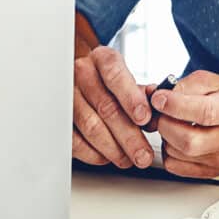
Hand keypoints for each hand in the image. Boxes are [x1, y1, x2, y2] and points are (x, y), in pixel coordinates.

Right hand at [71, 45, 157, 169]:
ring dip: (113, 148)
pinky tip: (107, 156)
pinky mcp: (60, 117)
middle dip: (128, 135)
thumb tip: (158, 109)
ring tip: (128, 159)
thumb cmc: (109, 83)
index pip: (115, 74)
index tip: (144, 118)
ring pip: (90, 126)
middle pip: (105, 106)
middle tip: (143, 154)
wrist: (81, 81)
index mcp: (102, 59)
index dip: (131, 98)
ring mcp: (68, 95)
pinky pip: (75, 140)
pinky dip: (93, 153)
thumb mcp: (127, 79)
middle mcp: (82, 74)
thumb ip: (143, 94)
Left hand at [151, 71, 218, 178]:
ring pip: (179, 154)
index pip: (204, 113)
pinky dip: (169, 151)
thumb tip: (162, 96)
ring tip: (173, 123)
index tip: (159, 98)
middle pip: (189, 141)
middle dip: (166, 124)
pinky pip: (176, 167)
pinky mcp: (209, 171)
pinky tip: (176, 139)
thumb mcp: (217, 82)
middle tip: (163, 112)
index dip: (176, 105)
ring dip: (166, 137)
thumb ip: (190, 85)